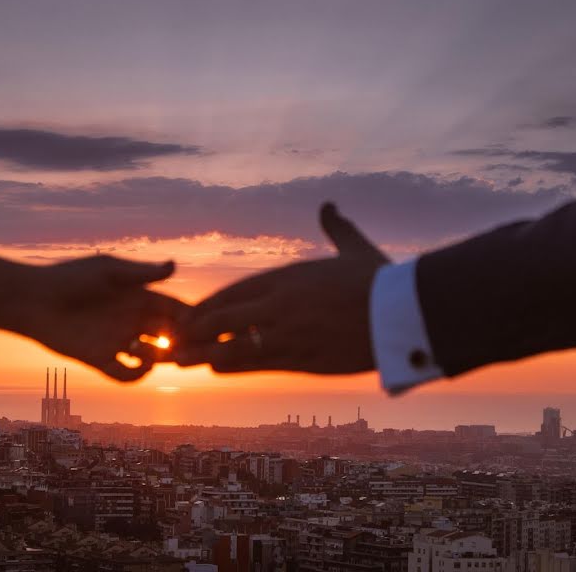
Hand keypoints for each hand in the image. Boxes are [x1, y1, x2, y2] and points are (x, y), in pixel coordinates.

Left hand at [8, 255, 187, 381]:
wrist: (31, 300)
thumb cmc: (67, 278)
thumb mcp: (107, 271)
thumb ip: (140, 273)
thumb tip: (174, 266)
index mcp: (137, 297)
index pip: (174, 308)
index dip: (191, 316)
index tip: (204, 322)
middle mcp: (131, 320)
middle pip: (169, 334)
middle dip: (184, 341)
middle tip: (192, 345)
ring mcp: (117, 341)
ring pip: (153, 356)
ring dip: (164, 358)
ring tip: (164, 353)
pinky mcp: (99, 359)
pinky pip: (126, 375)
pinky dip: (138, 374)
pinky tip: (140, 363)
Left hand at [175, 203, 387, 372]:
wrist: (402, 311)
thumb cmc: (380, 279)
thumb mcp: (354, 248)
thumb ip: (335, 228)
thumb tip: (329, 205)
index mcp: (289, 277)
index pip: (236, 291)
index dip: (210, 305)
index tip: (190, 313)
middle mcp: (281, 303)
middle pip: (226, 317)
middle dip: (197, 329)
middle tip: (173, 338)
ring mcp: (289, 332)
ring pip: (235, 344)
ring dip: (205, 352)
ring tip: (181, 360)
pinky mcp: (303, 358)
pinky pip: (260, 363)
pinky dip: (235, 366)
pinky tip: (215, 370)